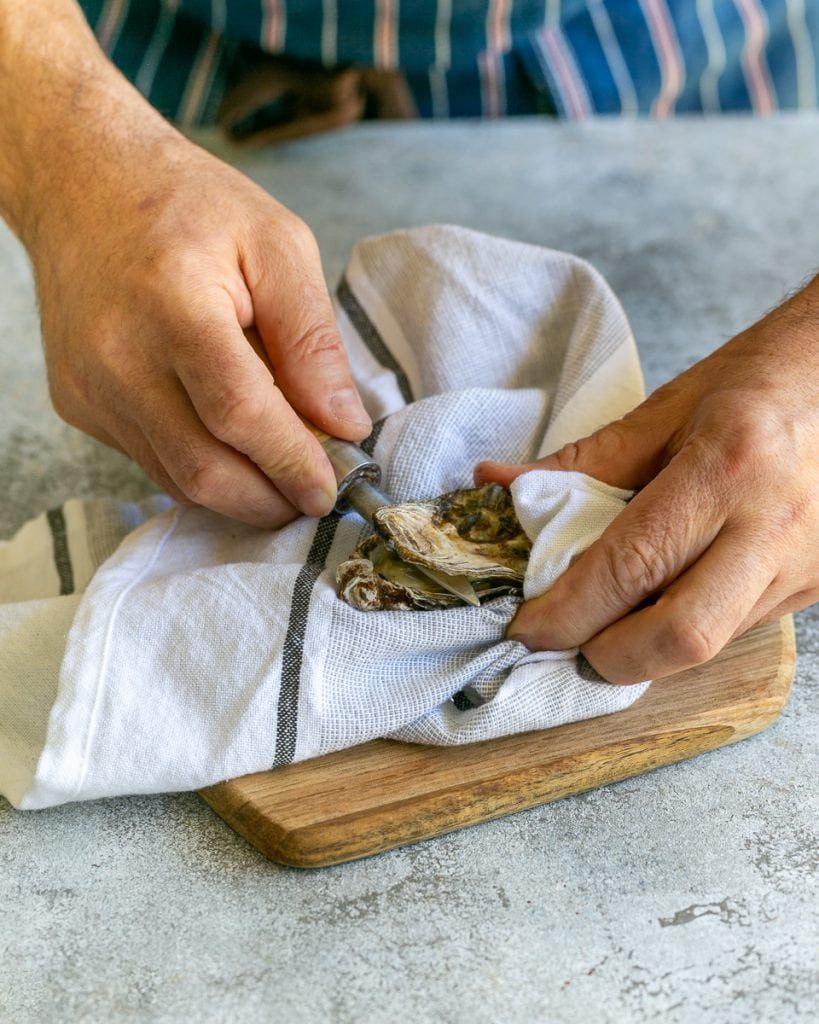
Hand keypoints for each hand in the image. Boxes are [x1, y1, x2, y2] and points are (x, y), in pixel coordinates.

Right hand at [32, 132, 369, 526]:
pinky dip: (200, 470)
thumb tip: (345, 423)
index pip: (240, 413)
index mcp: (174, 305)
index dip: (292, 462)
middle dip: (268, 500)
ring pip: (176, 478)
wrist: (83, 185)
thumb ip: (312, 339)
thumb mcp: (277, 245)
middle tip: (312, 497)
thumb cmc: (190, 206)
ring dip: (238, 496)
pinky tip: (232, 448)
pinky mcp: (78, 403)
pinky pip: (151, 461)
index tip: (330, 490)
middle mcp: (119, 357)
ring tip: (281, 477)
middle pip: (204, 467)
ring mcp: (91, 386)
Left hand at [476, 281, 818, 682]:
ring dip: (646, 645)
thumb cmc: (761, 378)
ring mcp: (806, 564)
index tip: (526, 626)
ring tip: (609, 614)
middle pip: (682, 637)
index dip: (567, 611)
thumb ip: (583, 463)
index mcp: (729, 468)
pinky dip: (684, 625)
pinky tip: (663, 595)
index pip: (630, 566)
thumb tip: (501, 488)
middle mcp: (775, 526)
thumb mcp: (667, 408)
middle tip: (570, 638)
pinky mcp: (818, 584)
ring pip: (710, 643)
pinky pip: (736, 627)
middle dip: (610, 657)